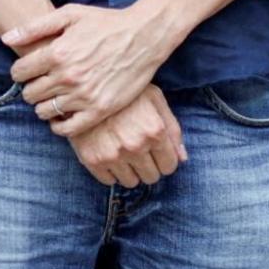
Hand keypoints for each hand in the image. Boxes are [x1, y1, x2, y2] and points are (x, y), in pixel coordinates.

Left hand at [5, 0, 179, 137]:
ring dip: (43, 106)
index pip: (19, 72)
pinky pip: (68, 128)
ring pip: (44, 111)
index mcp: (57, 53)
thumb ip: (35, 27)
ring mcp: (84, 95)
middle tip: (40, 84)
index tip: (26, 71)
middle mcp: (68, 76)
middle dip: (30, 88)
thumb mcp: (69, 15)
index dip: (19, 72)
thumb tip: (6, 38)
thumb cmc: (105, 23)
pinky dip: (59, 126)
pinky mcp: (100, 110)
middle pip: (30, 93)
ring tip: (51, 97)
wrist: (143, 37)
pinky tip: (61, 116)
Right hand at [69, 84, 187, 186]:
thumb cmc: (125, 91)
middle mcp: (135, 146)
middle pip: (151, 177)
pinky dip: (110, 171)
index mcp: (154, 131)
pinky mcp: (92, 159)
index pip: (169, 166)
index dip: (164, 159)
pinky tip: (107, 152)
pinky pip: (109, 181)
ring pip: (131, 182)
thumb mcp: (154, 99)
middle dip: (148, 165)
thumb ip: (172, 128)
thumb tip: (182, 158)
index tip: (155, 151)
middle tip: (138, 149)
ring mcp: (113, 154)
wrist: (85, 85)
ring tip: (122, 150)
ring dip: (130, 170)